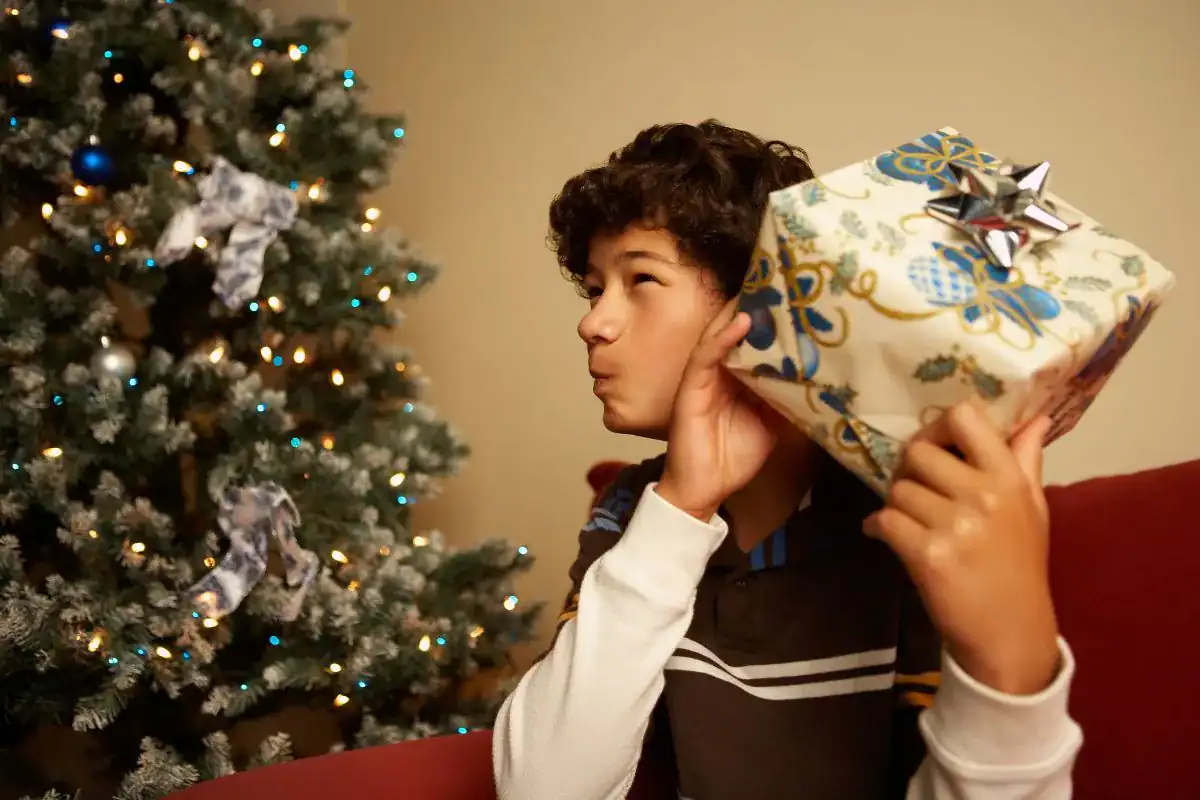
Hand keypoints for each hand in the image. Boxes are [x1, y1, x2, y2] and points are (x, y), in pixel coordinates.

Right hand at [657, 301, 786, 520]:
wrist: (705, 489)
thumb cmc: (736, 457)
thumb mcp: (775, 424)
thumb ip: (790, 400)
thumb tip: (823, 381)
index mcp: (742, 377)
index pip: (758, 341)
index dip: (776, 320)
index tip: (800, 299)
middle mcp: (723, 371)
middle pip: (740, 331)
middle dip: (760, 306)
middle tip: (785, 282)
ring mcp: (705, 376)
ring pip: (722, 334)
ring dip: (741, 312)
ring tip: (764, 289)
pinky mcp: (692, 386)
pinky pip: (706, 355)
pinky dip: (722, 337)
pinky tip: (740, 321)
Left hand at [863, 401, 1060, 694]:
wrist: (1010, 633)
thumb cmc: (1019, 566)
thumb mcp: (1033, 509)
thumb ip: (1026, 460)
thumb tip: (1035, 417)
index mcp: (1009, 478)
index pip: (964, 418)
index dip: (939, 427)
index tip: (937, 446)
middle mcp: (983, 495)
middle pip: (918, 452)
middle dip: (910, 469)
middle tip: (916, 489)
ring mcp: (955, 525)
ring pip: (898, 489)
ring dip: (896, 504)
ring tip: (911, 521)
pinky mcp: (928, 554)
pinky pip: (884, 520)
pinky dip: (879, 527)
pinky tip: (889, 537)